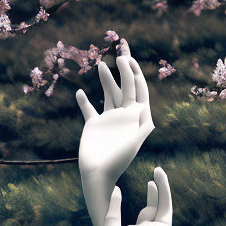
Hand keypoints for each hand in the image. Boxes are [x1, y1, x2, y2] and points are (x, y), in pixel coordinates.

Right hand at [75, 39, 154, 184]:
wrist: (98, 173)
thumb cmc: (118, 161)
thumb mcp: (133, 144)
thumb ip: (141, 128)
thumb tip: (146, 111)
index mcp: (135, 117)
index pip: (139, 91)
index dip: (136, 74)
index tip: (128, 59)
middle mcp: (123, 115)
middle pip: (126, 87)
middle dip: (124, 70)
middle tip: (121, 52)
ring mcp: (109, 119)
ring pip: (109, 94)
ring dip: (107, 79)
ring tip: (101, 64)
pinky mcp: (94, 125)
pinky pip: (89, 110)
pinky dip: (84, 101)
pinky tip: (79, 92)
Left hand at [104, 166, 173, 225]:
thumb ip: (113, 210)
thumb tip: (116, 189)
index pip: (147, 210)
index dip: (149, 195)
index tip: (147, 181)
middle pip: (157, 205)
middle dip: (157, 189)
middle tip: (156, 171)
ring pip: (164, 204)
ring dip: (163, 188)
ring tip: (159, 170)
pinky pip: (165, 210)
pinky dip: (164, 195)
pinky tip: (158, 182)